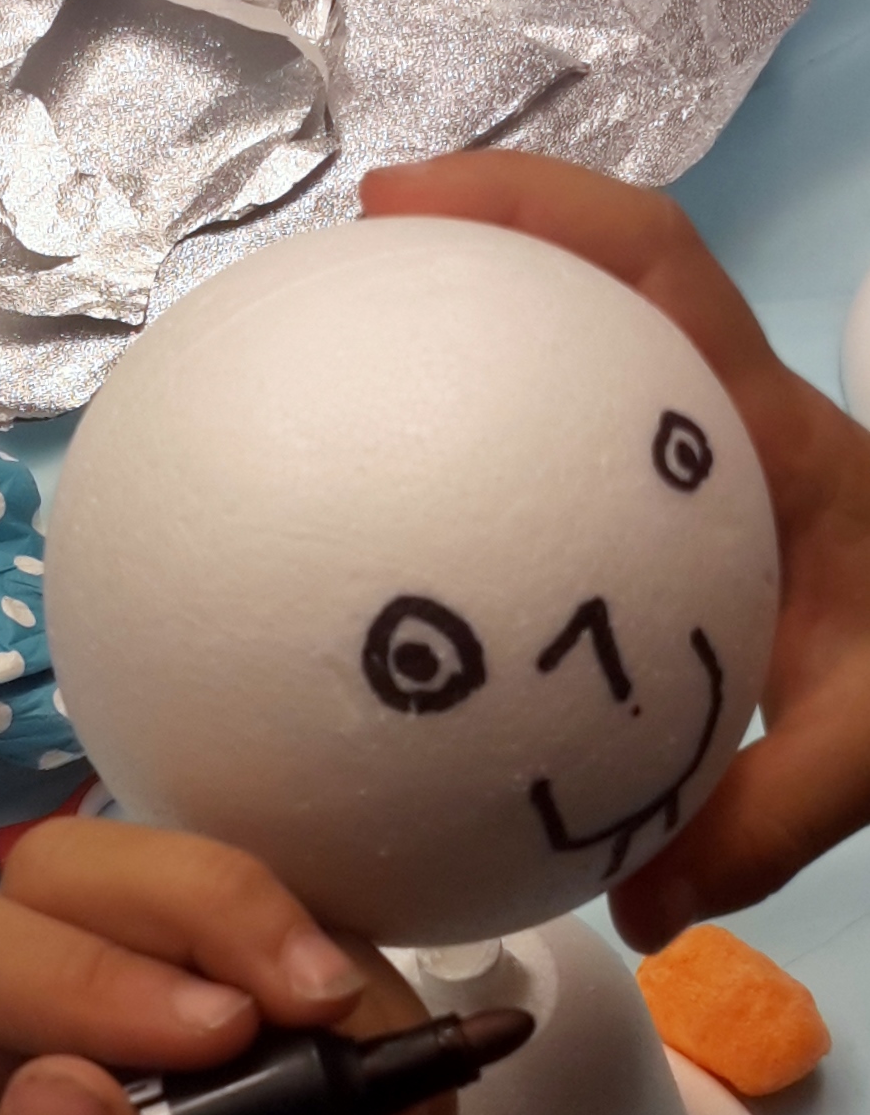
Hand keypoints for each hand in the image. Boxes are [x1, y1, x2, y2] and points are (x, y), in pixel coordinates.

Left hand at [0, 817, 525, 1114]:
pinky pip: (322, 910)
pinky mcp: (286, 973)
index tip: (206, 1048)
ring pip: (189, 862)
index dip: (67, 969)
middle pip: (65, 866)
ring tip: (360, 1074)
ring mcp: (178, 982)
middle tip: (295, 1018)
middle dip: (192, 912)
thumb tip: (52, 1088)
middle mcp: (59, 1023)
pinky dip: (381, 1005)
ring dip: (287, 940)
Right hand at [361, 150, 869, 950]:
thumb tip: (632, 911)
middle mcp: (726, 421)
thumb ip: (758, 824)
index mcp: (767, 439)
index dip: (534, 208)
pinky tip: (414, 530)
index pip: (658, 270)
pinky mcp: (684, 506)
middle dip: (474, 246)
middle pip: (600, 276)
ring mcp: (706, 455)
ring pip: (585, 353)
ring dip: (481, 338)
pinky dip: (494, 456)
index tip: (406, 202)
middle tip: (347, 274)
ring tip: (352, 370)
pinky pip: (574, 452)